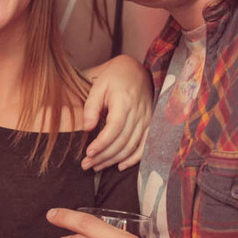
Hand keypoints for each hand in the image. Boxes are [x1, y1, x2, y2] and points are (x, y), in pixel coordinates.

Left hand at [82, 55, 153, 170]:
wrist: (135, 71)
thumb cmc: (112, 78)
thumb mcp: (97, 87)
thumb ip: (91, 107)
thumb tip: (87, 129)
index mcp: (124, 101)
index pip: (114, 128)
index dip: (102, 143)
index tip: (88, 153)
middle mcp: (138, 112)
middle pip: (122, 141)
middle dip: (103, 156)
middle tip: (86, 164)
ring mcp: (147, 119)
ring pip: (131, 146)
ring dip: (114, 159)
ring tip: (96, 166)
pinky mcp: (150, 124)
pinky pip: (145, 146)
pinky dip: (134, 158)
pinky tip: (120, 166)